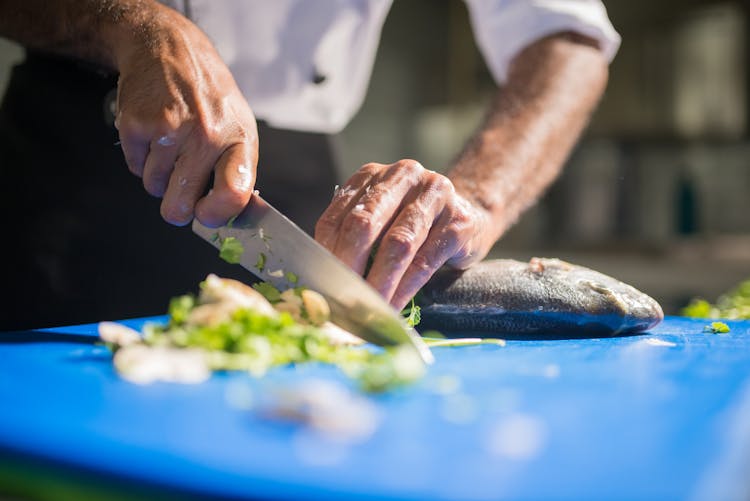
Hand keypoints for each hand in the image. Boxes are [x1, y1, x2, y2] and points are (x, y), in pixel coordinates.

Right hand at [112, 5, 257, 226]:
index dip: (216, 215)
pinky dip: (140, 158)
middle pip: (180, 205)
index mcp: (239, 140)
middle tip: (179, 194)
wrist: (170, 48)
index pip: (234, 193)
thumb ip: (236, 172)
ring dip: (158, 176)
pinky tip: (153, 134)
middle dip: (175, 208)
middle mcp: (208, 136)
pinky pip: (134, 167)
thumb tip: (229, 218)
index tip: (206, 216)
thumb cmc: (209, 95)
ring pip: (154, 187)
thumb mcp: (238, 127)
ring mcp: (171, 130)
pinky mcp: (138, 124)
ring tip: (171, 145)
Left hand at [315, 160, 488, 309]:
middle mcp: (403, 176)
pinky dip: (406, 288)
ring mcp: (435, 195)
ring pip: (398, 243)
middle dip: (350, 266)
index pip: (338, 215)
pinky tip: (394, 306)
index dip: (327, 254)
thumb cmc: (414, 224)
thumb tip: (325, 282)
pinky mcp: (459, 221)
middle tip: (341, 299)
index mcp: (373, 175)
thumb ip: (354, 239)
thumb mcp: (380, 220)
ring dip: (379, 282)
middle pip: (365, 223)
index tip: (321, 286)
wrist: (469, 213)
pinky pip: (426, 260)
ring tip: (368, 309)